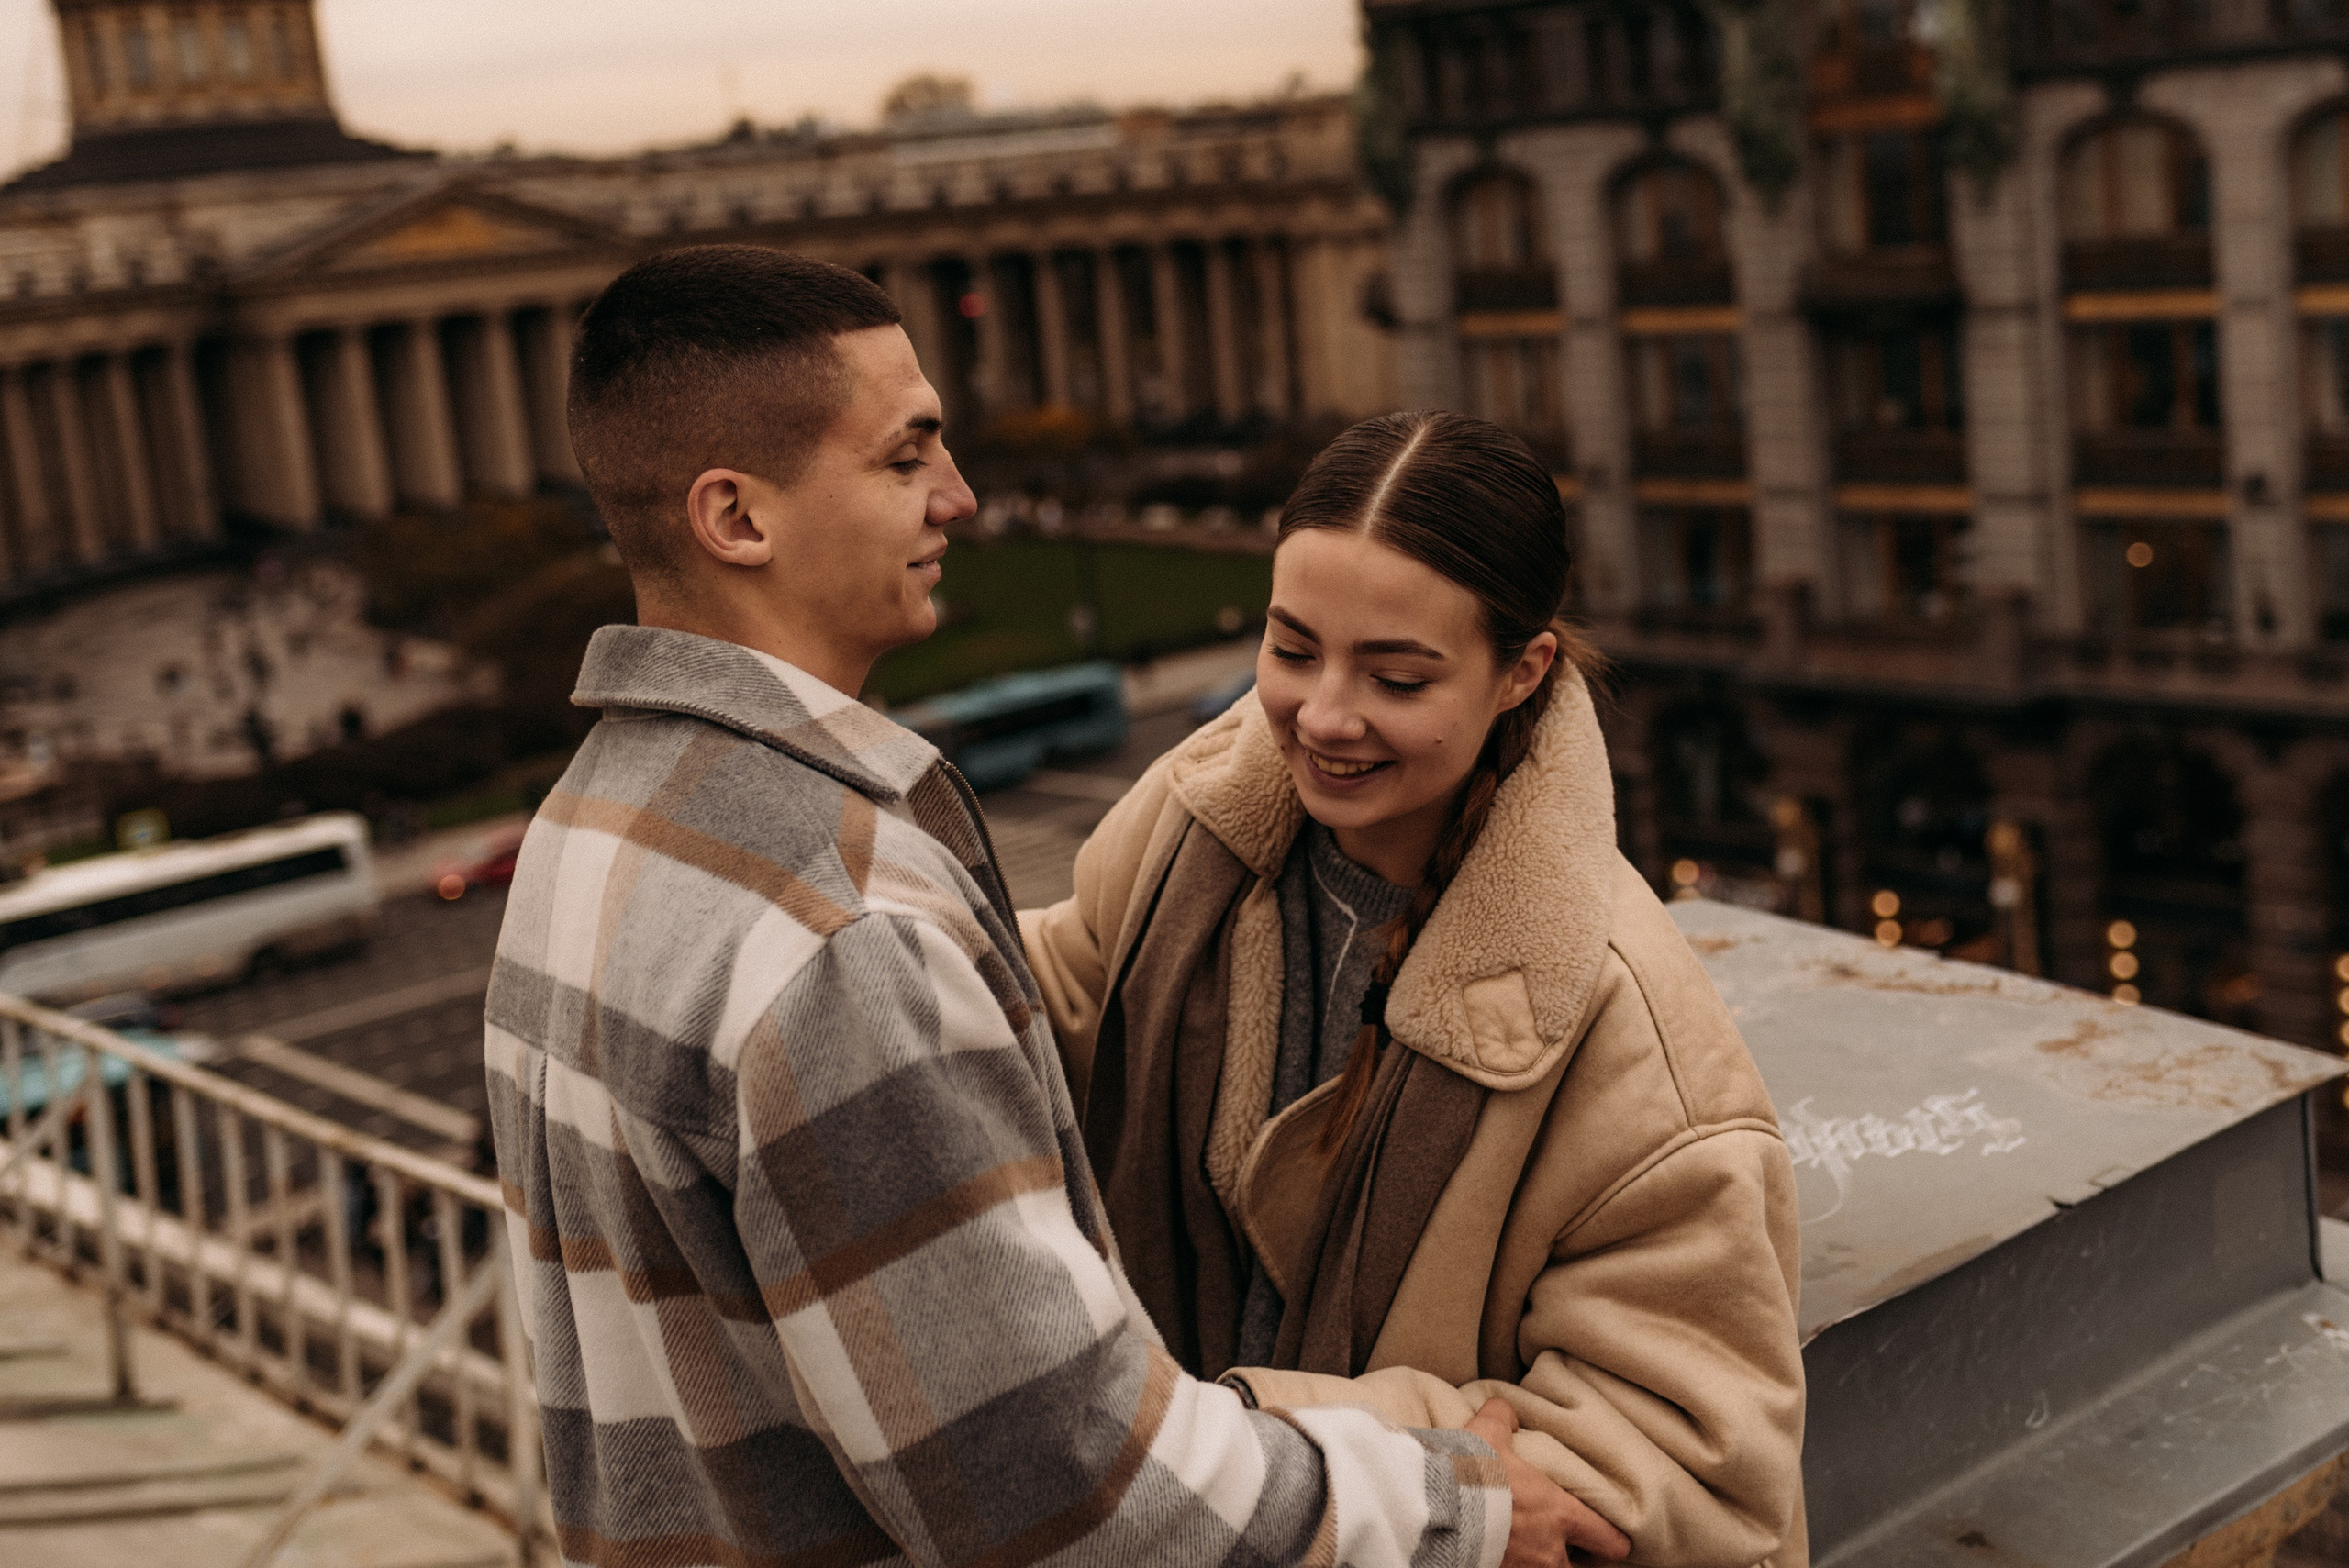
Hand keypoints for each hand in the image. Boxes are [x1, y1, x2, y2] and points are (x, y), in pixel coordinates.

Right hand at [1465, 1397, 1631, 1566]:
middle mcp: (1548, 1553)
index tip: (1613, 1537)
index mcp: (1560, 1515)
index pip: (1610, 1541)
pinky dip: (1509, 1565)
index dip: (1613, 1540)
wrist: (1433, 1509)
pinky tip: (1496, 1555)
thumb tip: (1505, 1410)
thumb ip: (1503, 1418)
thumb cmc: (1471, 1473)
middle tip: (1565, 1547)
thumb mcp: (1487, 1433)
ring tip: (1527, 1552)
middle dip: (1573, 1561)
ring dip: (1540, 1564)